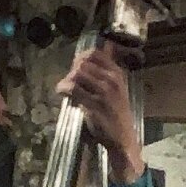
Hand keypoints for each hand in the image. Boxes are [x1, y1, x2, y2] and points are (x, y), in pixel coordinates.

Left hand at [55, 46, 142, 182]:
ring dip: (67, 80)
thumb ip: (108, 71)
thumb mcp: (118, 88)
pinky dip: (63, 89)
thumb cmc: (118, 114)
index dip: (81, 58)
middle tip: (69, 81)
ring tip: (66, 88)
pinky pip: (73, 89)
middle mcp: (112, 80)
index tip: (76, 67)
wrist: (123, 138)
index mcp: (118, 74)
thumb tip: (104, 47)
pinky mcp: (94, 105)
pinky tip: (62, 92)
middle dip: (72, 70)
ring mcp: (104, 93)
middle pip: (83, 64)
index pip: (95, 54)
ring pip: (77, 75)